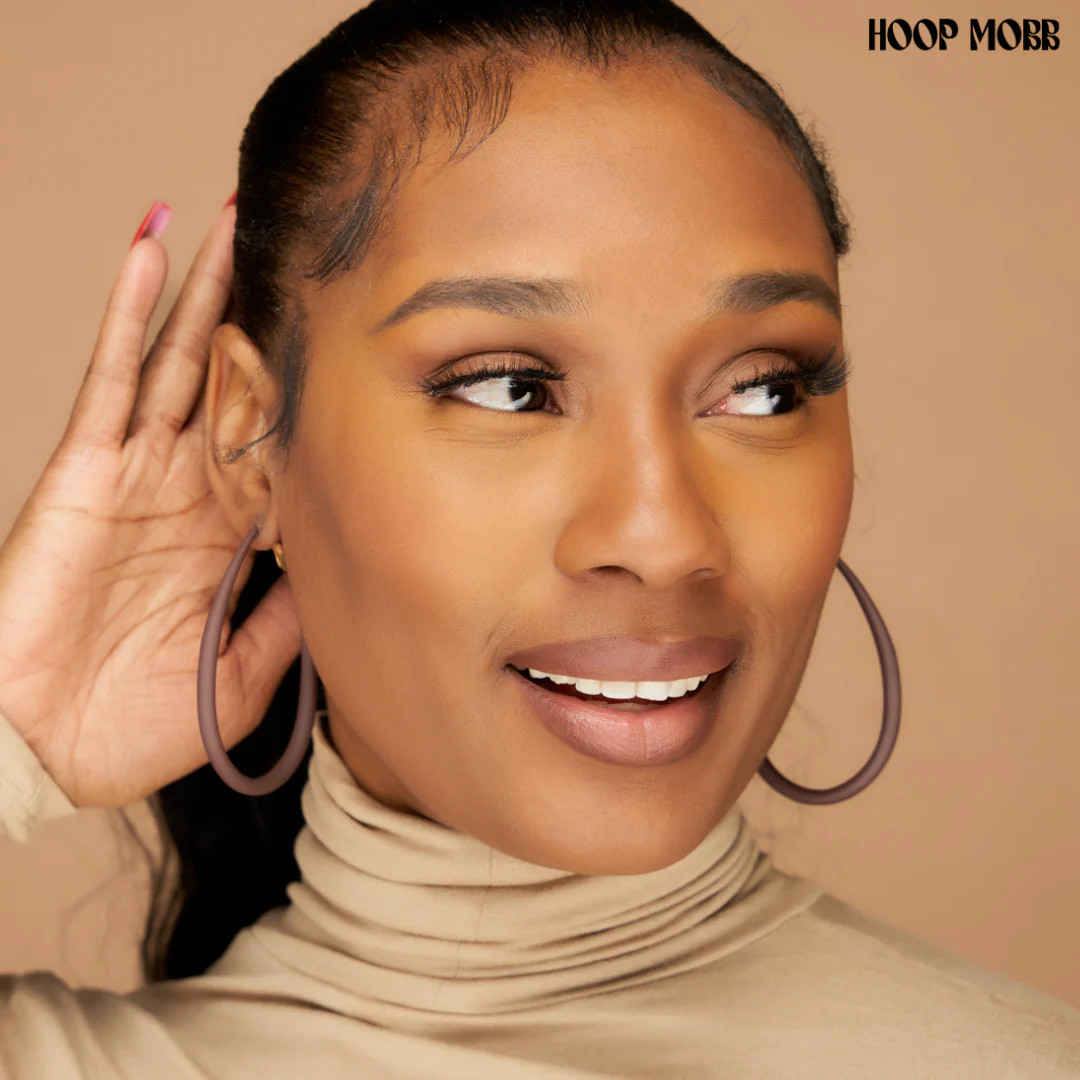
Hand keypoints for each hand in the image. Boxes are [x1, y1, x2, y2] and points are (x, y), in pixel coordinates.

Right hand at [0, 203, 300, 808]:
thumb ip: (292, 617)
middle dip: (268, 317)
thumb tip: (342, 564)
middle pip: (238, 382)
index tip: (364, 338)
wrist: (43, 750)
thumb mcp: (243, 674)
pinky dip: (129, 314)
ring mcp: (139, 472)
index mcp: (236, 537)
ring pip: (180, 358)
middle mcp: (192, 490)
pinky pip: (112, 377)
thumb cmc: (134, 724)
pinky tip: (150, 253)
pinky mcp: (85, 467)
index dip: (320, 393)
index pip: (287, 445)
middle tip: (307, 247)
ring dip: (207, 289)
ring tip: (238, 219)